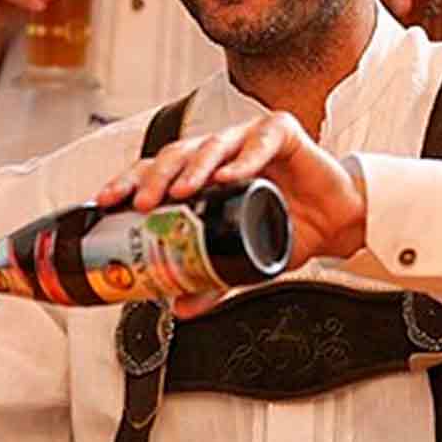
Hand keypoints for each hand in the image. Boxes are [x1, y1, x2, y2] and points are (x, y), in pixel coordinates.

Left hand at [96, 113, 366, 316]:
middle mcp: (218, 151)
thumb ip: (210, 279)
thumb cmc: (286, 226)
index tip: (105, 202)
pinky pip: (260, 142)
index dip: (128, 183)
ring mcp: (247, 138)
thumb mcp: (240, 258)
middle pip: (174, 155)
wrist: (336, 223)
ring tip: (182, 192)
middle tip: (142, 204)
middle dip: (153, 177)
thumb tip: (178, 307)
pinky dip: (244, 159)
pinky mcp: (282, 134)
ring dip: (194, 168)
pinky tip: (230, 176)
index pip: (154, 172)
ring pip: (211, 145)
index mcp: (199, 173)